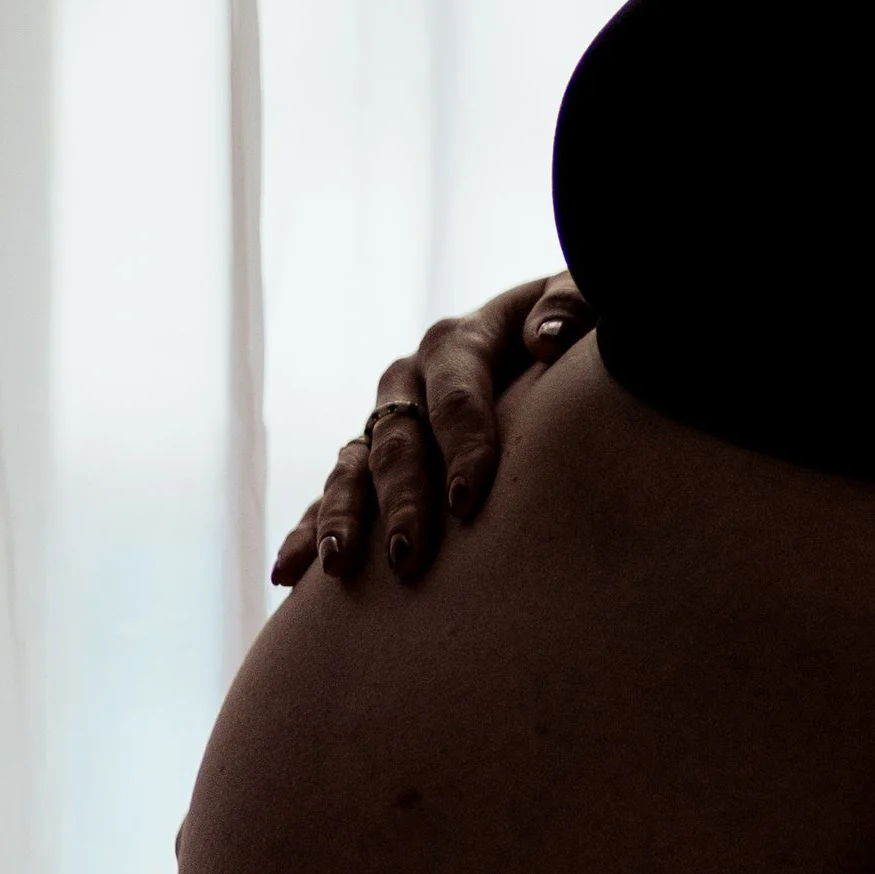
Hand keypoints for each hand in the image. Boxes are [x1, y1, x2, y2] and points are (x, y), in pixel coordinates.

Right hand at [270, 274, 592, 591]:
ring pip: (355, 469)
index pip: (457, 395)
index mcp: (460, 341)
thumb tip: (546, 338)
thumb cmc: (580, 330)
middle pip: (400, 441)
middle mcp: (411, 380)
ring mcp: (387, 420)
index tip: (469, 499)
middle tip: (409, 555)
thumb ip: (572, 306)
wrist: (552, 343)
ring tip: (338, 567)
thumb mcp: (588, 300)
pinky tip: (286, 573)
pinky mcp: (374, 458)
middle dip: (402, 499)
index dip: (463, 444)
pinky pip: (334, 495)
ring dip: (343, 517)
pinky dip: (308, 530)